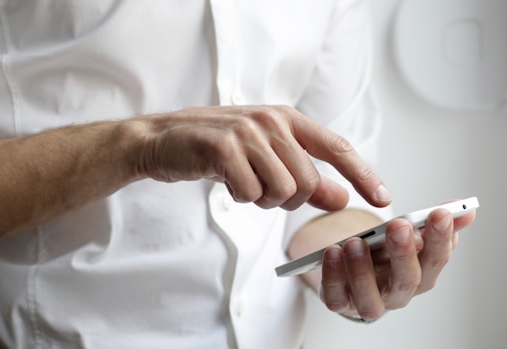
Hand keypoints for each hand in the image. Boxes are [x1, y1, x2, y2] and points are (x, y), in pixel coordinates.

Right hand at [133, 105, 390, 210]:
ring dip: (262, 199)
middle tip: (261, 189)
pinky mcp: (224, 148)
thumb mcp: (265, 158)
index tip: (382, 198)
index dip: (363, 174)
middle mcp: (271, 120)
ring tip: (242, 182)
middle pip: (307, 182)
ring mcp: (247, 132)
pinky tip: (225, 181)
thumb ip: (305, 177)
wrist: (163, 139)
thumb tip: (341, 199)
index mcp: (286, 118)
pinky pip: (250, 193)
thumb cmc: (216, 148)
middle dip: (288, 199)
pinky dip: (240, 197)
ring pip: (282, 190)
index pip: (336, 148)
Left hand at [318, 207, 476, 320]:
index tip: (439, 213)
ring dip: (363, 270)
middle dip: (404, 252)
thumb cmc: (383, 254)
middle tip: (399, 226)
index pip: (436, 260)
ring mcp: (368, 301)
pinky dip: (333, 276)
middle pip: (407, 280)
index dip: (441, 238)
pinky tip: (332, 252)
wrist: (351, 271)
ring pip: (370, 297)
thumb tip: (465, 210)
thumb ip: (432, 223)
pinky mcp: (339, 302)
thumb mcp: (407, 236)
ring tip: (355, 242)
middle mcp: (397, 293)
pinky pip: (335, 296)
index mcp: (420, 275)